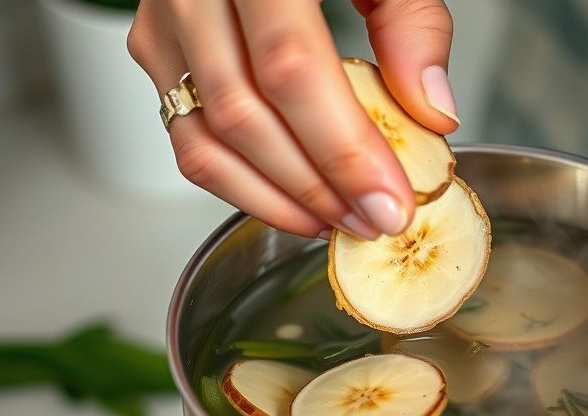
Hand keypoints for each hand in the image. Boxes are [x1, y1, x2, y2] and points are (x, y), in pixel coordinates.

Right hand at [128, 0, 457, 239]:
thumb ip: (411, 21)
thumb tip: (430, 109)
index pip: (292, 69)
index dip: (342, 148)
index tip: (389, 201)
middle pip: (246, 115)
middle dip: (317, 187)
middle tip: (372, 222)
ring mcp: (165, 22)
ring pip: (204, 140)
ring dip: (275, 199)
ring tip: (336, 222)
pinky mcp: (156, 50)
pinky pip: (187, 138)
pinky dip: (241, 184)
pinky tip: (292, 201)